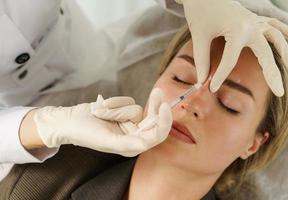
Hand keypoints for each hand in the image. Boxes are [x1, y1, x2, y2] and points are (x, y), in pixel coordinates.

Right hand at [34, 89, 171, 156]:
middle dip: (152, 106)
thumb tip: (145, 144)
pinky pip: (127, 101)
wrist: (69, 121)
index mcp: (133, 146)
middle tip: (158, 92)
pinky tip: (101, 108)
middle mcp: (133, 135)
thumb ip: (127, 143)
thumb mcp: (106, 140)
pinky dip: (114, 102)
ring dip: (118, 107)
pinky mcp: (122, 111)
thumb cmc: (85, 133)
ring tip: (101, 113)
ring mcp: (128, 122)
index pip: (157, 134)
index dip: (164, 121)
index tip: (164, 105)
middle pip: (152, 119)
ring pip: (136, 108)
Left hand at [177, 0, 287, 95]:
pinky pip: (275, 25)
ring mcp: (255, 21)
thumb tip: (201, 80)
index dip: (220, 76)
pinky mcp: (254, 18)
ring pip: (276, 38)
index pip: (230, 60)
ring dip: (286, 54)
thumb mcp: (199, 35)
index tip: (212, 88)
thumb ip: (201, 59)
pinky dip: (287, 33)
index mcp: (237, 30)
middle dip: (272, 74)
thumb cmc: (199, 10)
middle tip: (279, 92)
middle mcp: (251, 26)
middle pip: (265, 53)